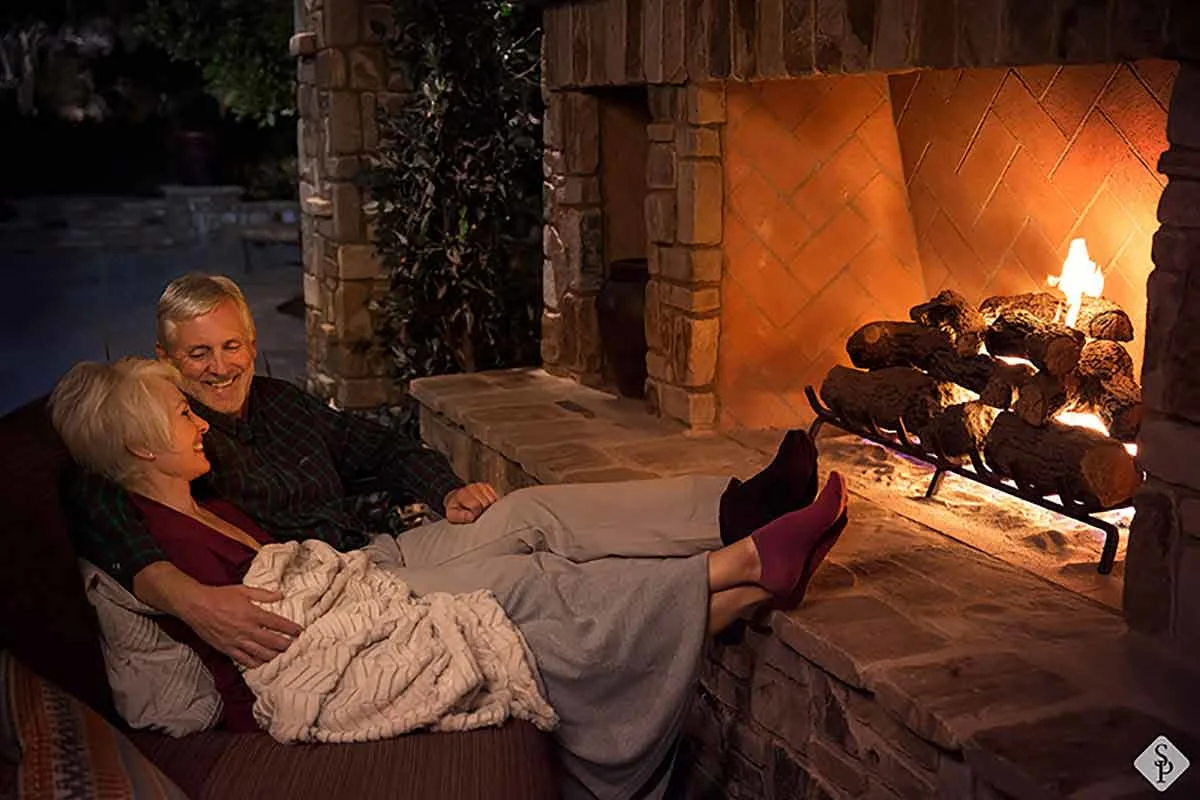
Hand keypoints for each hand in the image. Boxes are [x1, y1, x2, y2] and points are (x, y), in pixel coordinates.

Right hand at [178, 584, 302, 668]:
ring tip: (282, 655)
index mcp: (253, 614)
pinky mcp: (227, 649)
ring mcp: (237, 641)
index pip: (278, 624)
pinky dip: (256, 663)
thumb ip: (263, 594)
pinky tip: (263, 663)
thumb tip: (280, 595)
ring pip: (261, 654)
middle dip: (286, 645)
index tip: (300, 631)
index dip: (291, 629)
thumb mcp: (243, 590)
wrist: (196, 606)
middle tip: (294, 646)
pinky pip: (245, 660)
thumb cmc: (219, 596)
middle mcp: (247, 630)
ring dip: (274, 656)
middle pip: (273, 642)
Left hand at [444, 482, 498, 522]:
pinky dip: (492, 503)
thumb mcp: (452, 515)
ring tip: (480, 508)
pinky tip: (485, 504)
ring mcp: (480, 485)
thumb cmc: (454, 508)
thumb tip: (471, 516)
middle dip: (482, 510)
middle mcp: (471, 487)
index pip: (476, 505)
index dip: (476, 513)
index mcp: (462, 494)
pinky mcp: (486, 486)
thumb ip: (460, 517)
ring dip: (488, 507)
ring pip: (492, 500)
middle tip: (476, 512)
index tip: (472, 515)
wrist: (454, 497)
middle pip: (485, 503)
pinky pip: (495, 496)